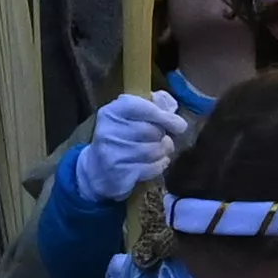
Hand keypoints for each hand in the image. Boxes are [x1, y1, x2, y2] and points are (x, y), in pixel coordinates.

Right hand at [72, 91, 188, 205]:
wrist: (97, 168)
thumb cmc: (120, 137)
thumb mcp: (130, 116)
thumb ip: (152, 106)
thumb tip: (170, 104)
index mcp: (112, 111)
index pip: (144, 108)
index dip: (165, 117)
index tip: (179, 125)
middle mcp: (109, 130)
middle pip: (152, 131)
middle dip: (163, 136)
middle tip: (162, 138)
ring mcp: (112, 153)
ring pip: (154, 150)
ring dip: (163, 151)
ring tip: (160, 150)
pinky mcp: (120, 173)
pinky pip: (152, 167)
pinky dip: (160, 165)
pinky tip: (157, 162)